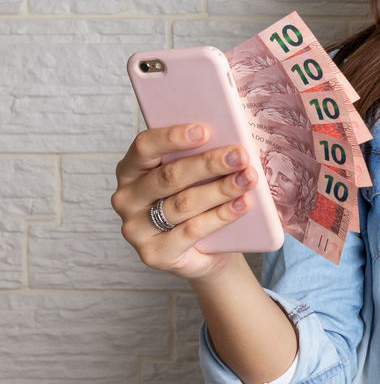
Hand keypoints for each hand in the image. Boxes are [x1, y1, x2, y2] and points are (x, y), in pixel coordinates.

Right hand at [111, 122, 255, 280]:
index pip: (144, 146)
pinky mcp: (153, 253)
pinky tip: (242, 204)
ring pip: (183, 204)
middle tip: (239, 155)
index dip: (173, 137)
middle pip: (169, 176)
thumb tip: (230, 137)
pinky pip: (191, 230)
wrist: (207, 252)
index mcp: (131, 170)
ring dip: (221, 189)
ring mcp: (136, 229)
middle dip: (208, 164)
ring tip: (248, 178)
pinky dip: (221, 216)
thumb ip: (200, 155)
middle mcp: (127, 198)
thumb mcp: (196, 177)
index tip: (204, 130)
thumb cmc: (200, 202)